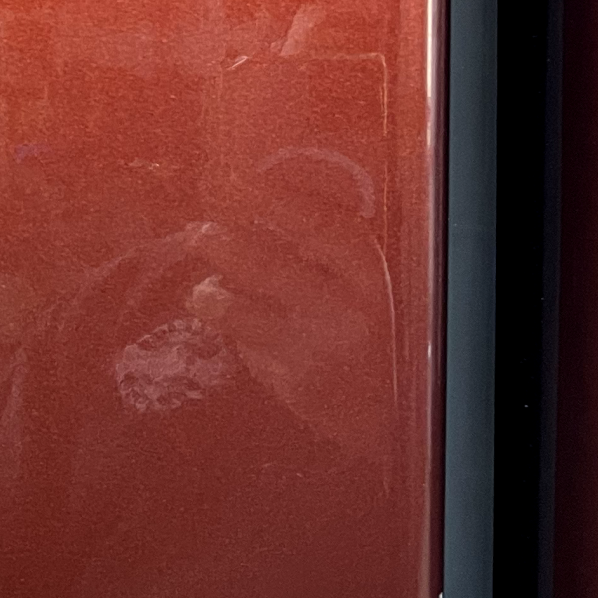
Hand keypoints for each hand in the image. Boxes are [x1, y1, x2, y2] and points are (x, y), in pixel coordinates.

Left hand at [184, 155, 395, 458]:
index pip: (315, 224)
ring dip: (209, 293)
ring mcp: (315, 351)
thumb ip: (329, 252)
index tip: (233, 179)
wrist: (402, 418)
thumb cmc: (383, 339)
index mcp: (370, 276)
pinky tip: (241, 332)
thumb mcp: (371, 287)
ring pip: (237, 310)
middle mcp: (344, 311)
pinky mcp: (294, 387)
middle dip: (218, 241)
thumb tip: (260, 204)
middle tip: (196, 232)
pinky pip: (247, 349)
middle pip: (263, 263)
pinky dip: (237, 335)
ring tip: (203, 289)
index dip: (268, 197)